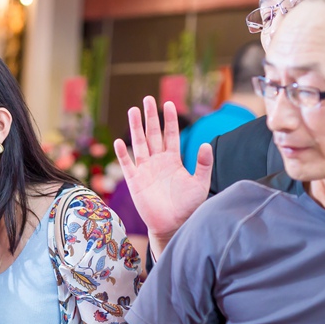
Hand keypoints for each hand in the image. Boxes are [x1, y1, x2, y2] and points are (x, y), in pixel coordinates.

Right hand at [114, 97, 212, 245]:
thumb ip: (203, 164)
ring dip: (135, 128)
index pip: (171, 135)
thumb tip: (206, 144)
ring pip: (139, 144)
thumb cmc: (188, 206)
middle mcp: (157, 161)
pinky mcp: (135, 182)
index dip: (170, 120)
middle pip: (153, 134)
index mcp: (173, 160)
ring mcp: (145, 170)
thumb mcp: (200, 183)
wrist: (173, 224)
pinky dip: (122, 154)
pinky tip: (118, 142)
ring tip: (132, 110)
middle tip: (147, 99)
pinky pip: (127, 165)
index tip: (169, 103)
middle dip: (150, 117)